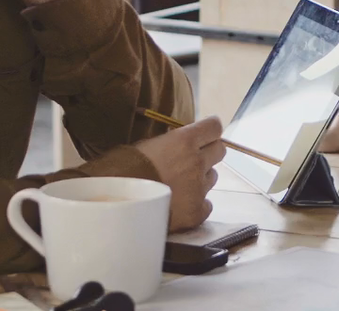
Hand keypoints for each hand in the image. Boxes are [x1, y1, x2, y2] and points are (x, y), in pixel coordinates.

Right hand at [132, 116, 226, 230]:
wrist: (118, 204)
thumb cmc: (123, 169)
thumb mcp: (146, 145)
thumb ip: (169, 143)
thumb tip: (178, 144)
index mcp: (184, 141)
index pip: (214, 127)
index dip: (209, 131)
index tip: (203, 135)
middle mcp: (197, 162)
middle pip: (220, 151)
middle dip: (208, 153)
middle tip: (192, 160)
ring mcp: (199, 188)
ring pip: (212, 178)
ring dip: (200, 179)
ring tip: (179, 186)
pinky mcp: (197, 212)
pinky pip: (207, 205)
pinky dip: (197, 204)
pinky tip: (181, 206)